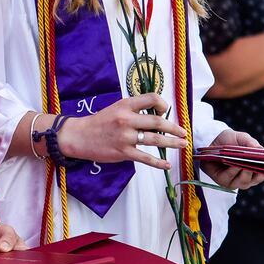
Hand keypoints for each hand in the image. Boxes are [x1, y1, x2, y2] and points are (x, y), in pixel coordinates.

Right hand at [58, 94, 187, 169]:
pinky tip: (167, 164)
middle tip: (184, 132)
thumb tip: (157, 113)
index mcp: (126, 105)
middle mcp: (127, 119)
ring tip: (182, 144)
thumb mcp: (117, 108)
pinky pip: (145, 158)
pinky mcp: (123, 153)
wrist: (80, 136)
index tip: (167, 111)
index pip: (151, 99)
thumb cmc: (100, 121)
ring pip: (155, 140)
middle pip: (157, 121)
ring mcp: (125, 137)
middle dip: (174, 128)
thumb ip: (135, 109)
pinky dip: (158, 162)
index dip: (163, 104)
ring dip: (172, 143)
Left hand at [200, 129, 263, 190]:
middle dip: (258, 173)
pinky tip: (235, 165)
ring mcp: (234, 181)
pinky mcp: (222, 181)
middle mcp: (246, 177)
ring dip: (245, 173)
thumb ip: (251, 143)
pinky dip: (233, 172)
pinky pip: (230, 179)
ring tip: (245, 164)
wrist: (211, 140)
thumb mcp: (242, 138)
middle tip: (258, 164)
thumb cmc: (229, 140)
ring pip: (244, 182)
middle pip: (256, 180)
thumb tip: (260, 149)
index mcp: (254, 169)